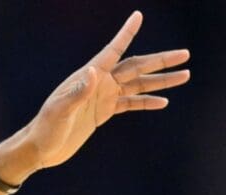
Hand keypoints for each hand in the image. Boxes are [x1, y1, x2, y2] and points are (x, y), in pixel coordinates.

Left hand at [0, 11, 189, 180]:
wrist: (41, 148)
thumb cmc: (46, 128)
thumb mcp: (60, 111)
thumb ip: (77, 92)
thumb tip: (93, 72)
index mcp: (88, 76)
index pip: (112, 50)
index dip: (126, 33)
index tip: (138, 16)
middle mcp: (99, 83)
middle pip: (135, 67)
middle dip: (160, 60)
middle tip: (185, 54)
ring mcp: (102, 97)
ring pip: (137, 84)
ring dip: (160, 81)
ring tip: (185, 76)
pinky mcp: (103, 112)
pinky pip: (130, 103)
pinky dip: (146, 102)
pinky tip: (163, 102)